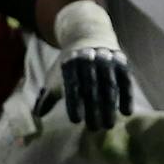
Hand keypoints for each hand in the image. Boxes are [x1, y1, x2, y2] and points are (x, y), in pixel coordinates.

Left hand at [42, 1, 133, 134]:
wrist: (88, 34)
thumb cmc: (70, 64)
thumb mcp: (56, 75)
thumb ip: (47, 96)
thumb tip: (36, 115)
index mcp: (69, 64)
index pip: (72, 85)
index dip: (74, 103)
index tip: (76, 121)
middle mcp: (88, 59)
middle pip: (91, 87)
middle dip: (93, 109)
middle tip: (94, 128)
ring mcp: (106, 59)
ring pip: (109, 85)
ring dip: (110, 106)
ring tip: (108, 125)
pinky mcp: (120, 60)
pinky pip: (125, 80)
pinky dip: (126, 96)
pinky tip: (126, 112)